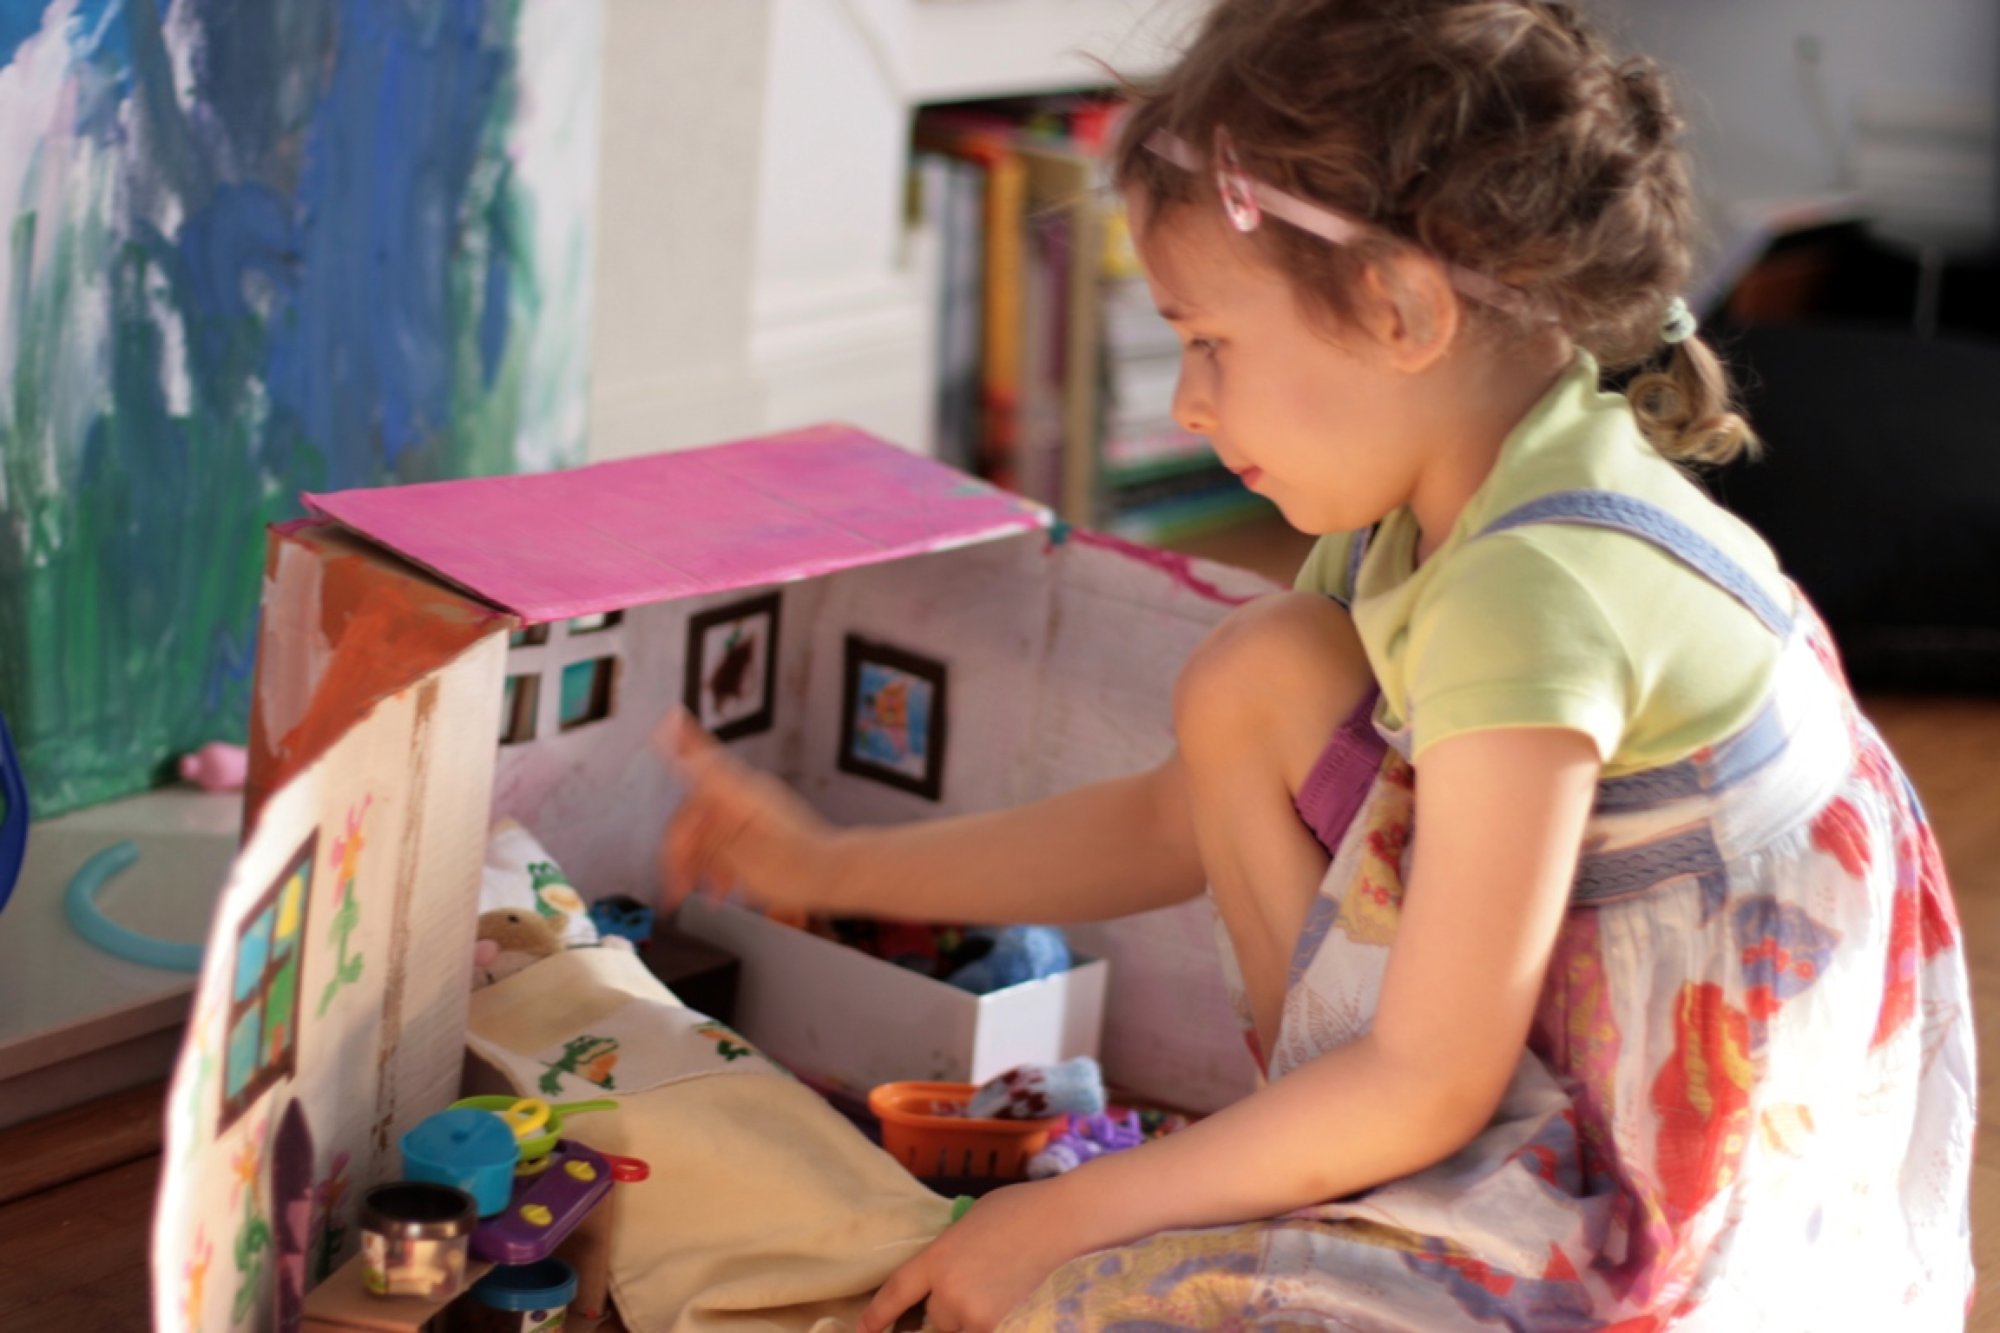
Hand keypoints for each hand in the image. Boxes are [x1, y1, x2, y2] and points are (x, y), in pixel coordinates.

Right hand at [656, 709, 837, 912]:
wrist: (838, 874)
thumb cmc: (800, 870)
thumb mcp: (745, 864)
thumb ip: (710, 840)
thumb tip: (689, 822)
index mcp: (743, 796)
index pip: (705, 761)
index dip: (683, 741)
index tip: (667, 719)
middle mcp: (747, 794)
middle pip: (696, 811)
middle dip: (680, 849)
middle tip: (675, 886)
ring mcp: (753, 808)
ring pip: (708, 829)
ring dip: (696, 862)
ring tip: (689, 894)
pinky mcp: (759, 823)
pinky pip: (725, 838)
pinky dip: (716, 863)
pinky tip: (716, 889)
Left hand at [858, 1178, 1094, 1332]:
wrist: (1061, 1222)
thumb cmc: (1017, 1210)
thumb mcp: (968, 1223)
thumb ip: (948, 1252)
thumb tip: (943, 1272)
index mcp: (936, 1257)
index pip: (895, 1294)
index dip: (877, 1316)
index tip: (864, 1330)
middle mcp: (948, 1290)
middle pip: (928, 1322)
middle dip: (936, 1314)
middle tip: (956, 1296)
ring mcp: (973, 1312)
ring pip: (954, 1330)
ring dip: (962, 1321)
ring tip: (987, 1290)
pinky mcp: (997, 1325)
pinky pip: (976, 1331)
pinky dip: (981, 1322)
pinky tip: (998, 1302)